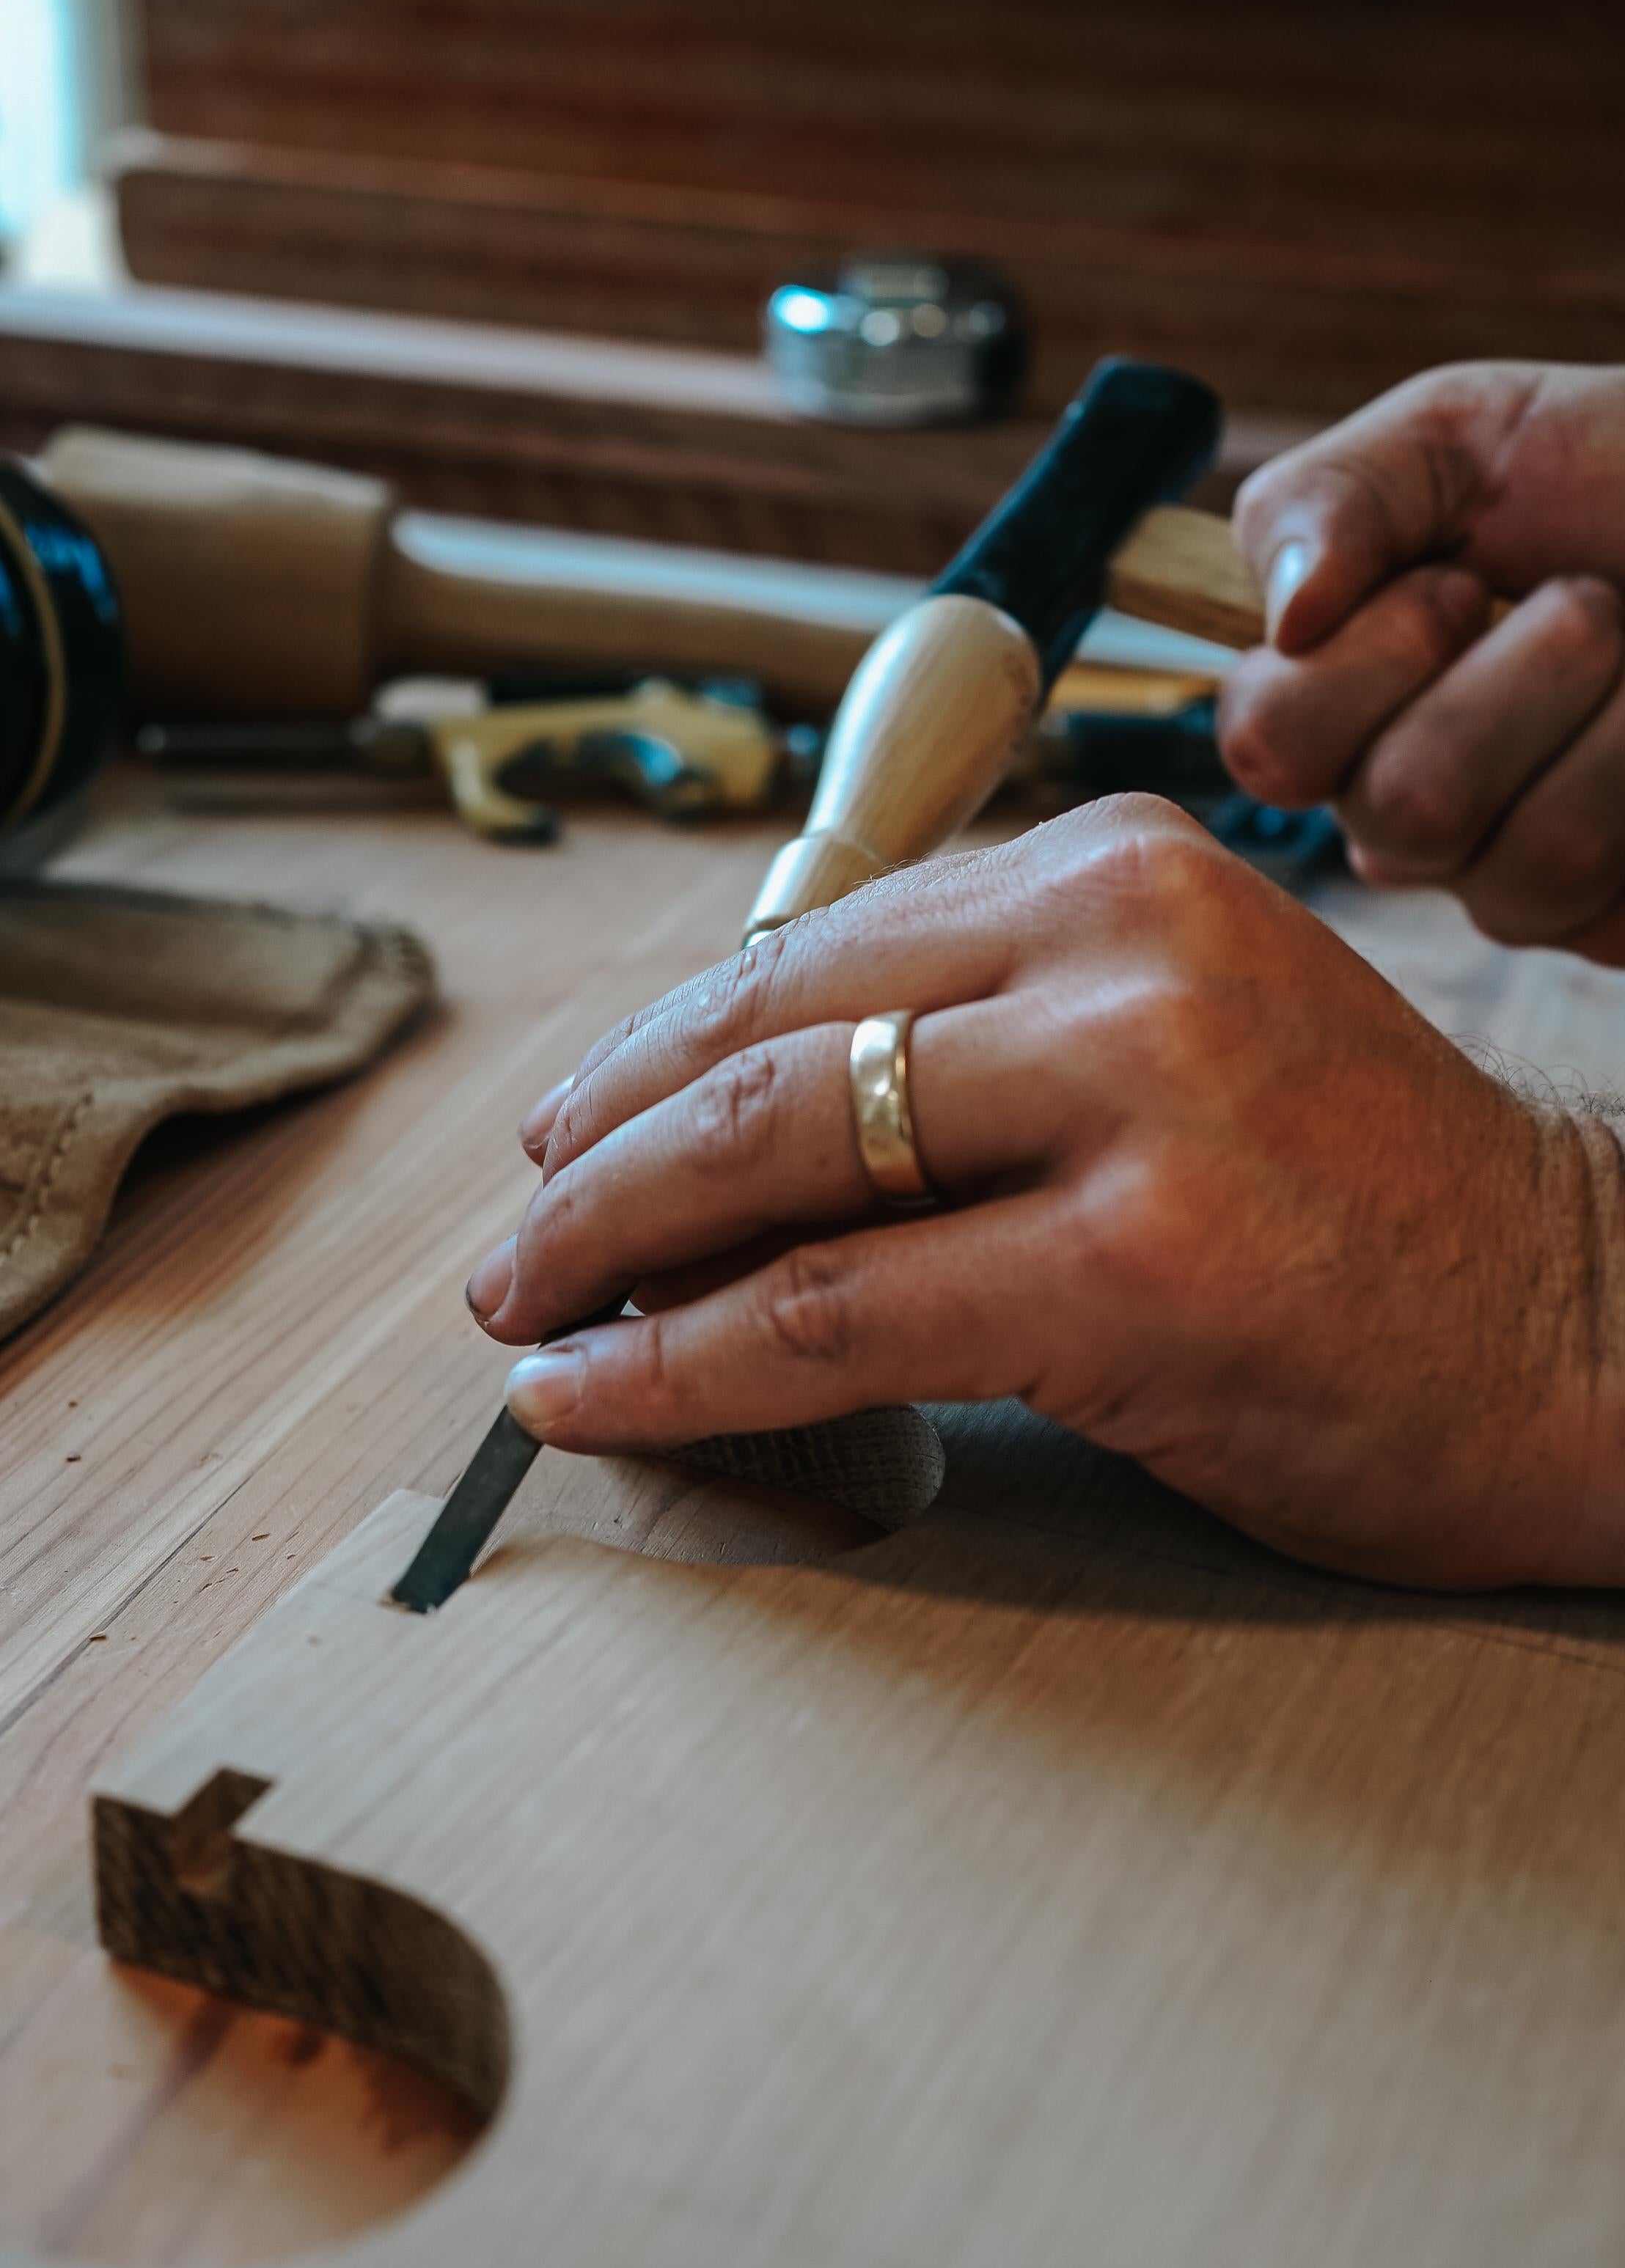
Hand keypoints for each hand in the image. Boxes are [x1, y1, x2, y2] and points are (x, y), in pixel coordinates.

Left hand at [466, 804, 1623, 1588]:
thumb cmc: (1359, 1208)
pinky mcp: (1128, 1274)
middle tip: (516, 1243)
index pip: (810, 945)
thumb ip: (983, 1033)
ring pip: (769, 1165)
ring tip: (528, 1318)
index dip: (649, 1048)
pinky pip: (824, 1318)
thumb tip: (728, 1110)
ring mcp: (1132, 1104)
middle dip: (595, 1156)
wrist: (1577, 1328)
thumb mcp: (1176, 1040)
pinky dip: (675, 1364)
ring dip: (607, 1253)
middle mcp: (1120, 951)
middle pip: (763, 1043)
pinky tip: (592, 1396)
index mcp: (1117, 871)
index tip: (565, 1130)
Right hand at [1219, 361, 1624, 960]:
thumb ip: (1335, 496)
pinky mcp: (1594, 924)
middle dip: (1509, 678)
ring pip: (1501, 865)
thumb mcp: (1469, 433)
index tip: (1456, 581)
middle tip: (1585, 601)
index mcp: (1342, 697)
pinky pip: (1581, 895)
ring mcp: (1500, 878)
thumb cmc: (1621, 473)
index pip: (1261, 745)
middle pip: (1389, 811)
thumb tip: (1282, 616)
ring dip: (1600, 719)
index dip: (1355, 667)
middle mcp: (1403, 808)